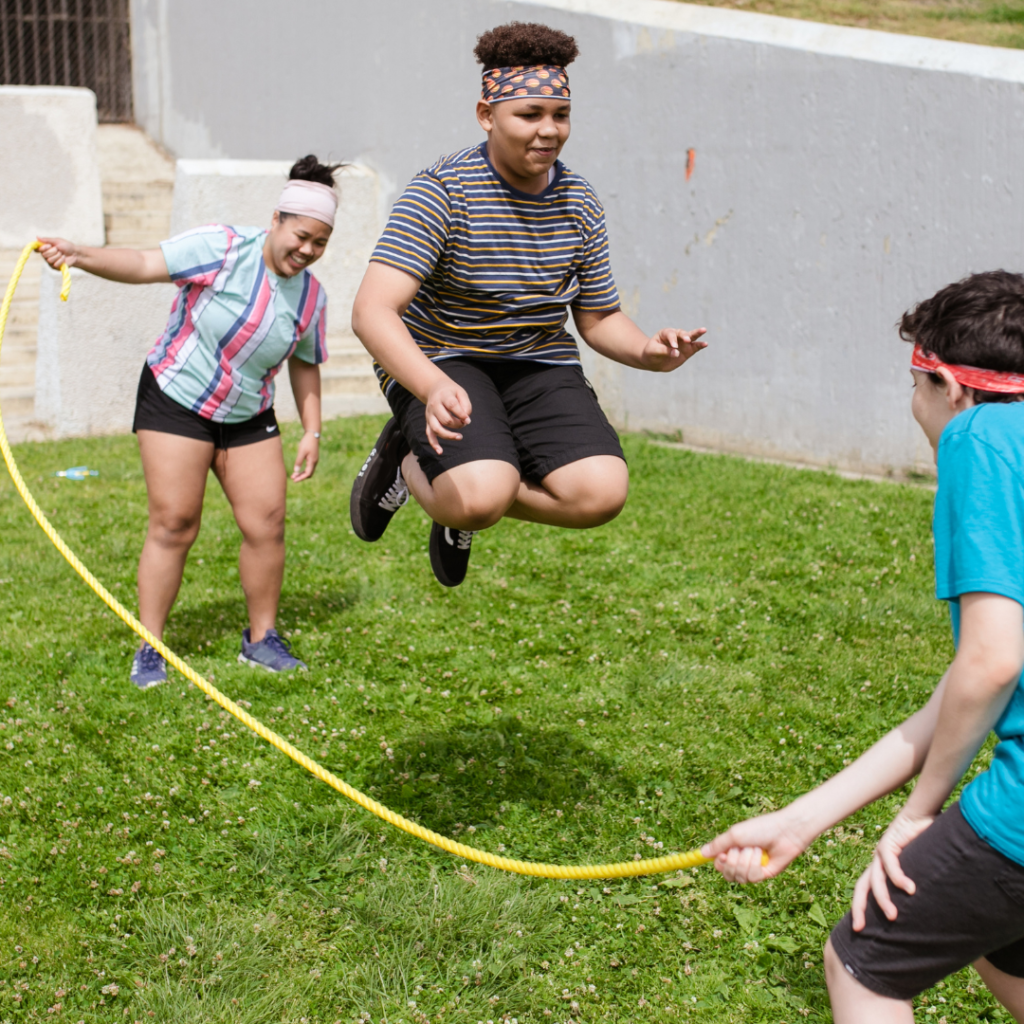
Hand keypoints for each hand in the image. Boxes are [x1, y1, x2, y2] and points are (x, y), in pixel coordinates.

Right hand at [36, 237, 77, 269]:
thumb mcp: (57, 241)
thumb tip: (37, 237)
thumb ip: (47, 240)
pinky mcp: (55, 267)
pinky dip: (61, 260)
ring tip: (62, 254)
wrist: (76, 254)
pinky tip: (64, 259)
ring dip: (58, 256)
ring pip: (49, 260)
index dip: (42, 248)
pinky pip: (55, 265)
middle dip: (53, 251)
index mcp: (45, 248)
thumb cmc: (67, 246)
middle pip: (44, 255)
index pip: (37, 249)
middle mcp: (45, 255)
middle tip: (59, 250)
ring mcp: (50, 262)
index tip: (49, 245)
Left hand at [291, 432, 319, 481]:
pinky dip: (303, 470)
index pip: (307, 474)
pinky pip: (309, 467)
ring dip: (302, 474)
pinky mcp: (313, 458)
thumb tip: (296, 471)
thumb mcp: (301, 452)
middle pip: (309, 474)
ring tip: (294, 475)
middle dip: (301, 477)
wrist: (313, 434)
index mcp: (312, 461)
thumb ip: (299, 461)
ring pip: (309, 471)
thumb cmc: (307, 442)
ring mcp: (314, 460)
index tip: (294, 480)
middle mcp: (314, 462)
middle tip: (292, 478)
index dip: (301, 478)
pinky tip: (298, 469)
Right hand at [424, 377, 471, 454]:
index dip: (461, 414)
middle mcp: (434, 406)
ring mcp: (430, 415)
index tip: (468, 419)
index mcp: (443, 396)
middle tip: (465, 422)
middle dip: (458, 424)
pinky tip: (440, 452)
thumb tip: (466, 419)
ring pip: (437, 429)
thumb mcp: (461, 393)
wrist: (435, 388)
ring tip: (460, 437)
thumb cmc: (452, 392)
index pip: (452, 405)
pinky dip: (434, 444)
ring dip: (449, 435)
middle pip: (445, 419)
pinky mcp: (428, 422)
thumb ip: (466, 405)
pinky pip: (429, 434)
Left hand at [640, 327, 706, 372]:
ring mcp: (682, 343)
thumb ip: (664, 351)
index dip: (672, 340)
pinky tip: (705, 344)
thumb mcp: (653, 351)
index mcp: (665, 333)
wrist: (653, 361)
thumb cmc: (651, 353)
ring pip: (691, 337)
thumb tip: (676, 353)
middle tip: (687, 339)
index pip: (671, 335)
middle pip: (682, 333)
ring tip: (704, 330)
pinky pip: (694, 347)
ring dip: (697, 334)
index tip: (673, 347)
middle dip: (685, 335)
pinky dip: (700, 345)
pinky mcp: (687, 351)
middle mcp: (676, 336)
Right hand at [701, 809, 810, 882]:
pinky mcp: (764, 875)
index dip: (719, 862)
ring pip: (739, 876)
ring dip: (745, 862)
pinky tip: (763, 855)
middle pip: (726, 873)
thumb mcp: (735, 835)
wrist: (785, 832)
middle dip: (733, 862)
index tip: (723, 856)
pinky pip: (752, 878)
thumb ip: (718, 844)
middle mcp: (741, 860)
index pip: (718, 863)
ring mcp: (752, 868)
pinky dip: (755, 865)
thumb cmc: (760, 828)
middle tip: (740, 850)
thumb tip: (702, 853)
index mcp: (733, 848)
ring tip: (756, 849)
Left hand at [851, 811, 933, 929]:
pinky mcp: (889, 842)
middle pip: (862, 888)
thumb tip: (934, 912)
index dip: (861, 909)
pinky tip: (910, 889)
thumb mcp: (920, 868)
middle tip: (859, 929)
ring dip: (883, 899)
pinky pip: (891, 863)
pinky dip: (898, 878)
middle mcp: (877, 862)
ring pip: (876, 880)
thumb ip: (920, 885)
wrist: (923, 815)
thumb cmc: (924, 844)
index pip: (865, 890)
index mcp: (881, 869)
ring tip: (893, 916)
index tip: (858, 930)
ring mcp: (881, 852)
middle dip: (859, 908)